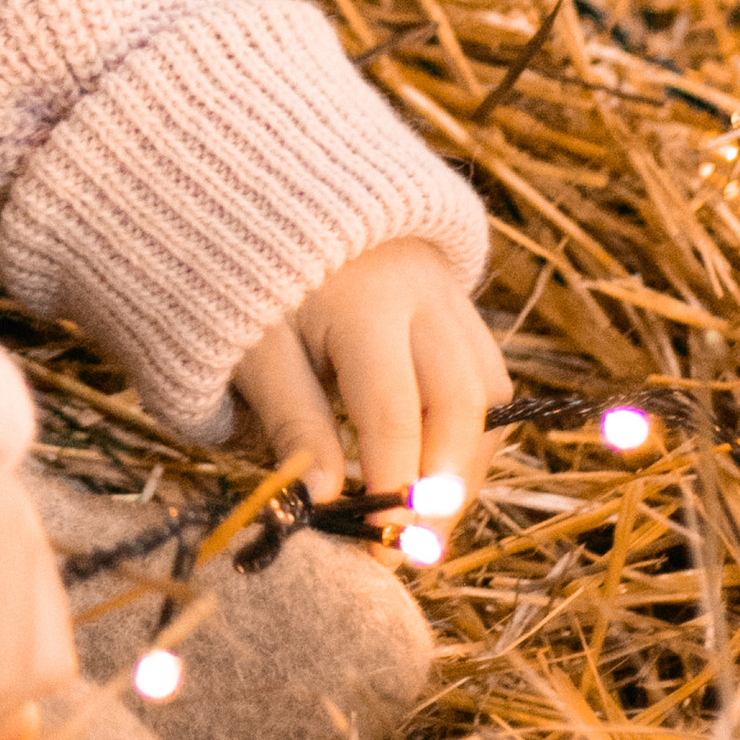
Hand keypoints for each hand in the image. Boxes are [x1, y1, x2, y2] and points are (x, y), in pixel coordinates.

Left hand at [233, 237, 510, 526]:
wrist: (271, 188)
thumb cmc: (250, 273)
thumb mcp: (254, 345)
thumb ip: (291, 421)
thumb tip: (322, 504)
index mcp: (365, 300)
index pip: (393, 413)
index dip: (391, 489)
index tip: (377, 550)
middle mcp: (424, 293)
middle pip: (463, 405)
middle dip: (445, 489)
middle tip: (416, 551)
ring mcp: (451, 293)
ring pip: (488, 392)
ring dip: (464, 462)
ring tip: (426, 517)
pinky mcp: (459, 301)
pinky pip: (486, 374)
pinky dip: (468, 428)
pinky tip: (434, 465)